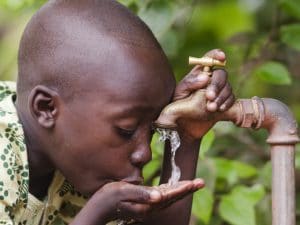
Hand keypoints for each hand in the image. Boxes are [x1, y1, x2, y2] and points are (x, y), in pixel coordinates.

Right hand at [71, 179, 203, 224]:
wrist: (99, 209)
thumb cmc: (109, 199)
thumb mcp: (123, 192)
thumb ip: (141, 194)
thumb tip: (159, 196)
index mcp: (148, 205)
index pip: (171, 195)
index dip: (184, 188)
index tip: (197, 183)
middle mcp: (151, 207)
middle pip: (173, 197)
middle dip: (187, 189)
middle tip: (201, 182)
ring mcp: (148, 206)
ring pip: (169, 197)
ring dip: (181, 190)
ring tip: (192, 184)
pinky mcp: (144, 203)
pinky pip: (161, 197)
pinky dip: (171, 191)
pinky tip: (174, 187)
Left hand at [174, 49, 234, 139]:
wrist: (182, 126)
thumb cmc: (177, 106)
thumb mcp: (179, 93)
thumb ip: (190, 83)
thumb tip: (205, 76)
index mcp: (198, 74)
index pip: (209, 59)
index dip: (216, 55)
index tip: (222, 57)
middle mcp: (210, 80)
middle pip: (221, 75)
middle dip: (217, 85)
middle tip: (209, 97)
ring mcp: (219, 91)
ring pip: (228, 87)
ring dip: (221, 97)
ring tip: (210, 108)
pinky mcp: (224, 103)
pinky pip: (231, 99)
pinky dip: (226, 103)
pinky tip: (219, 110)